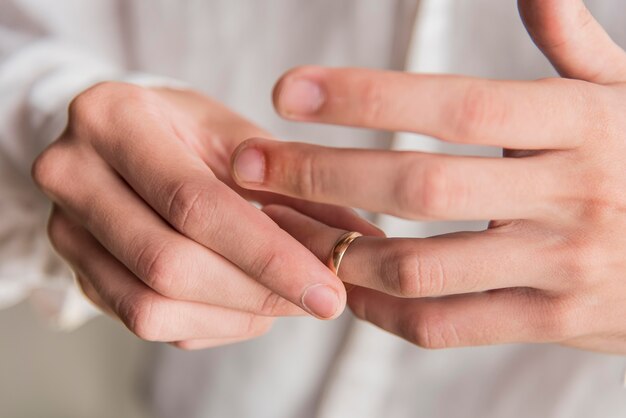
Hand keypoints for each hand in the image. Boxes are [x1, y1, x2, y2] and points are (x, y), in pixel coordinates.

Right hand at [32, 82, 378, 348]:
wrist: (122, 140)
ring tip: (289, 302)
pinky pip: (145, 322)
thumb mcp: (238, 137)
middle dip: (258, 292)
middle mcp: (72, 175)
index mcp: (112, 119)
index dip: (268, 254)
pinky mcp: (77, 273)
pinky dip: (211, 325)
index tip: (330, 287)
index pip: (194, 203)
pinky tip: (248, 309)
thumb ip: (295, 187)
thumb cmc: (186, 130)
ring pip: (152, 307)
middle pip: (170, 263)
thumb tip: (361, 241)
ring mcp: (65, 231)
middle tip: (323, 302)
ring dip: (236, 316)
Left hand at [231, 1, 625, 352]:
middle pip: (419, 187)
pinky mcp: (551, 321)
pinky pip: (445, 325)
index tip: (288, 92)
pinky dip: (384, 310)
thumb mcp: (625, 97)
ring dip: (340, 250)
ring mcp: (561, 267)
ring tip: (283, 227)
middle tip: (247, 165)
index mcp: (581, 124)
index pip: (458, 106)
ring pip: (421, 267)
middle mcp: (568, 194)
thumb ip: (576, 44)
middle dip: (320, 175)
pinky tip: (348, 286)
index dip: (367, 98)